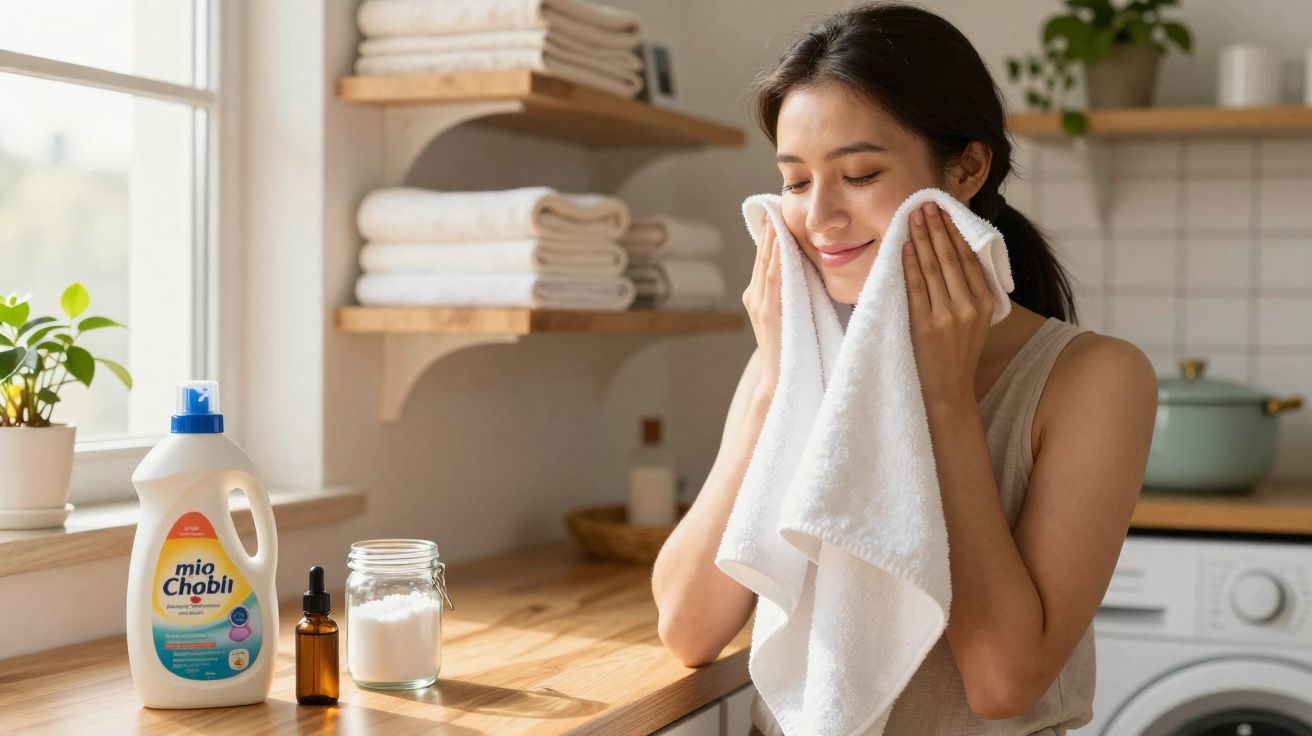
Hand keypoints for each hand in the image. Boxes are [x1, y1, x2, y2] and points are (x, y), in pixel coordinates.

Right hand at [742, 216, 782, 398]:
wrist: (781, 381)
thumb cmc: (793, 351)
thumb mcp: (791, 317)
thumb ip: (794, 296)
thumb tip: (809, 274)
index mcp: (760, 296)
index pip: (766, 260)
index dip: (771, 236)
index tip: (777, 213)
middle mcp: (754, 297)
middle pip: (763, 257)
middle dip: (769, 231)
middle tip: (775, 205)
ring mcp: (758, 305)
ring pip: (766, 264)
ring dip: (772, 239)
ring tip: (777, 216)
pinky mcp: (768, 313)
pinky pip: (772, 279)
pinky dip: (775, 259)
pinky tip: (781, 242)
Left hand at [902, 201, 993, 411]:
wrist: (948, 392)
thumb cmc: (957, 355)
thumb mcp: (975, 322)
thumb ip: (970, 293)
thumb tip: (954, 255)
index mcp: (986, 303)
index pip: (970, 258)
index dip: (956, 232)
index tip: (944, 211)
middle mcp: (970, 306)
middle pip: (952, 257)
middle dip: (937, 227)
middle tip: (925, 204)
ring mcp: (948, 316)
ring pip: (934, 267)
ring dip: (922, 239)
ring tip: (913, 217)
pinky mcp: (925, 325)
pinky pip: (916, 287)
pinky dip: (910, 264)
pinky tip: (905, 247)